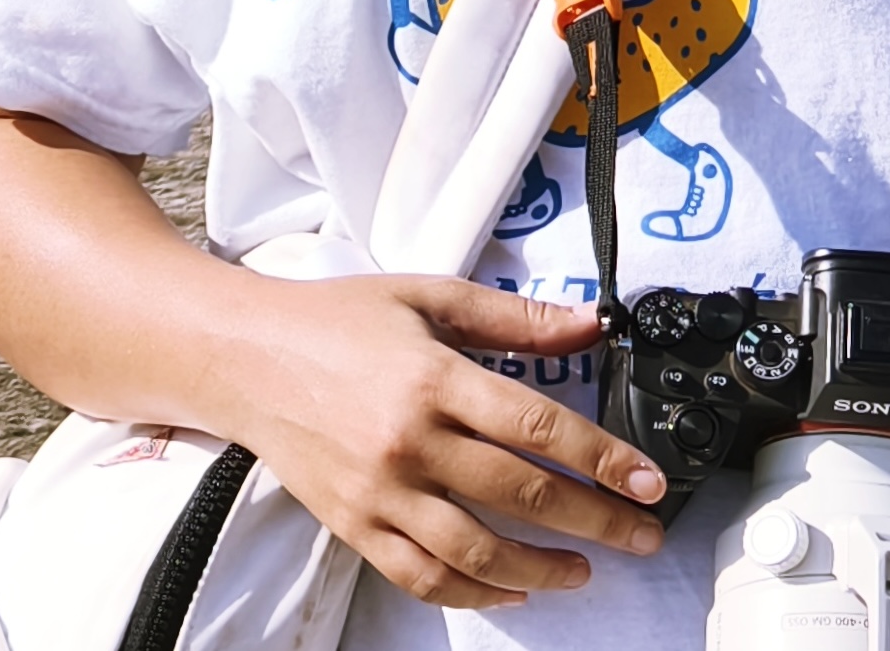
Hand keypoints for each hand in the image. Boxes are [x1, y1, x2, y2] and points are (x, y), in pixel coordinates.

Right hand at [217, 276, 667, 610]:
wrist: (240, 354)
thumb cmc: (333, 319)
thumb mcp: (424, 296)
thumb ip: (511, 316)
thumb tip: (588, 324)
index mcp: (432, 376)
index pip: (539, 429)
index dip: (605, 461)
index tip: (648, 484)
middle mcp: (409, 440)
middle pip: (523, 495)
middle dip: (598, 523)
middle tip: (643, 535)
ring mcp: (380, 489)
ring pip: (477, 552)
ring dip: (543, 570)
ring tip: (583, 570)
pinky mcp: (353, 523)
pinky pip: (420, 576)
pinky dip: (472, 593)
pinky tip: (509, 589)